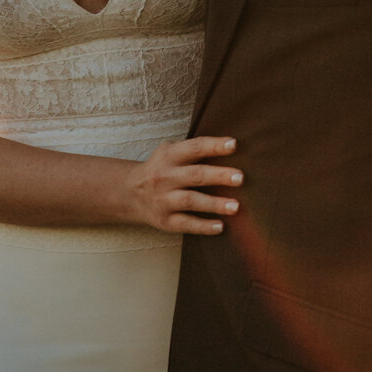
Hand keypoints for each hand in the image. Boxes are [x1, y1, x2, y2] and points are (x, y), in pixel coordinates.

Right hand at [121, 136, 242, 235]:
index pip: (194, 147)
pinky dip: (203, 226)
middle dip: (218, 176)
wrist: (130, 192)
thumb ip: (195, 150)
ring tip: (236, 206)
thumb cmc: (162, 168)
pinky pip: (185, 223)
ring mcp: (163, 199)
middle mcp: (165, 176)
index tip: (234, 144)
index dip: (214, 145)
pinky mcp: (164, 220)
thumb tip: (234, 148)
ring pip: (190, 200)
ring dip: (214, 204)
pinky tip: (220, 226)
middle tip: (240, 177)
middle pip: (195, 175)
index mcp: (169, 155)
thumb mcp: (172, 152)